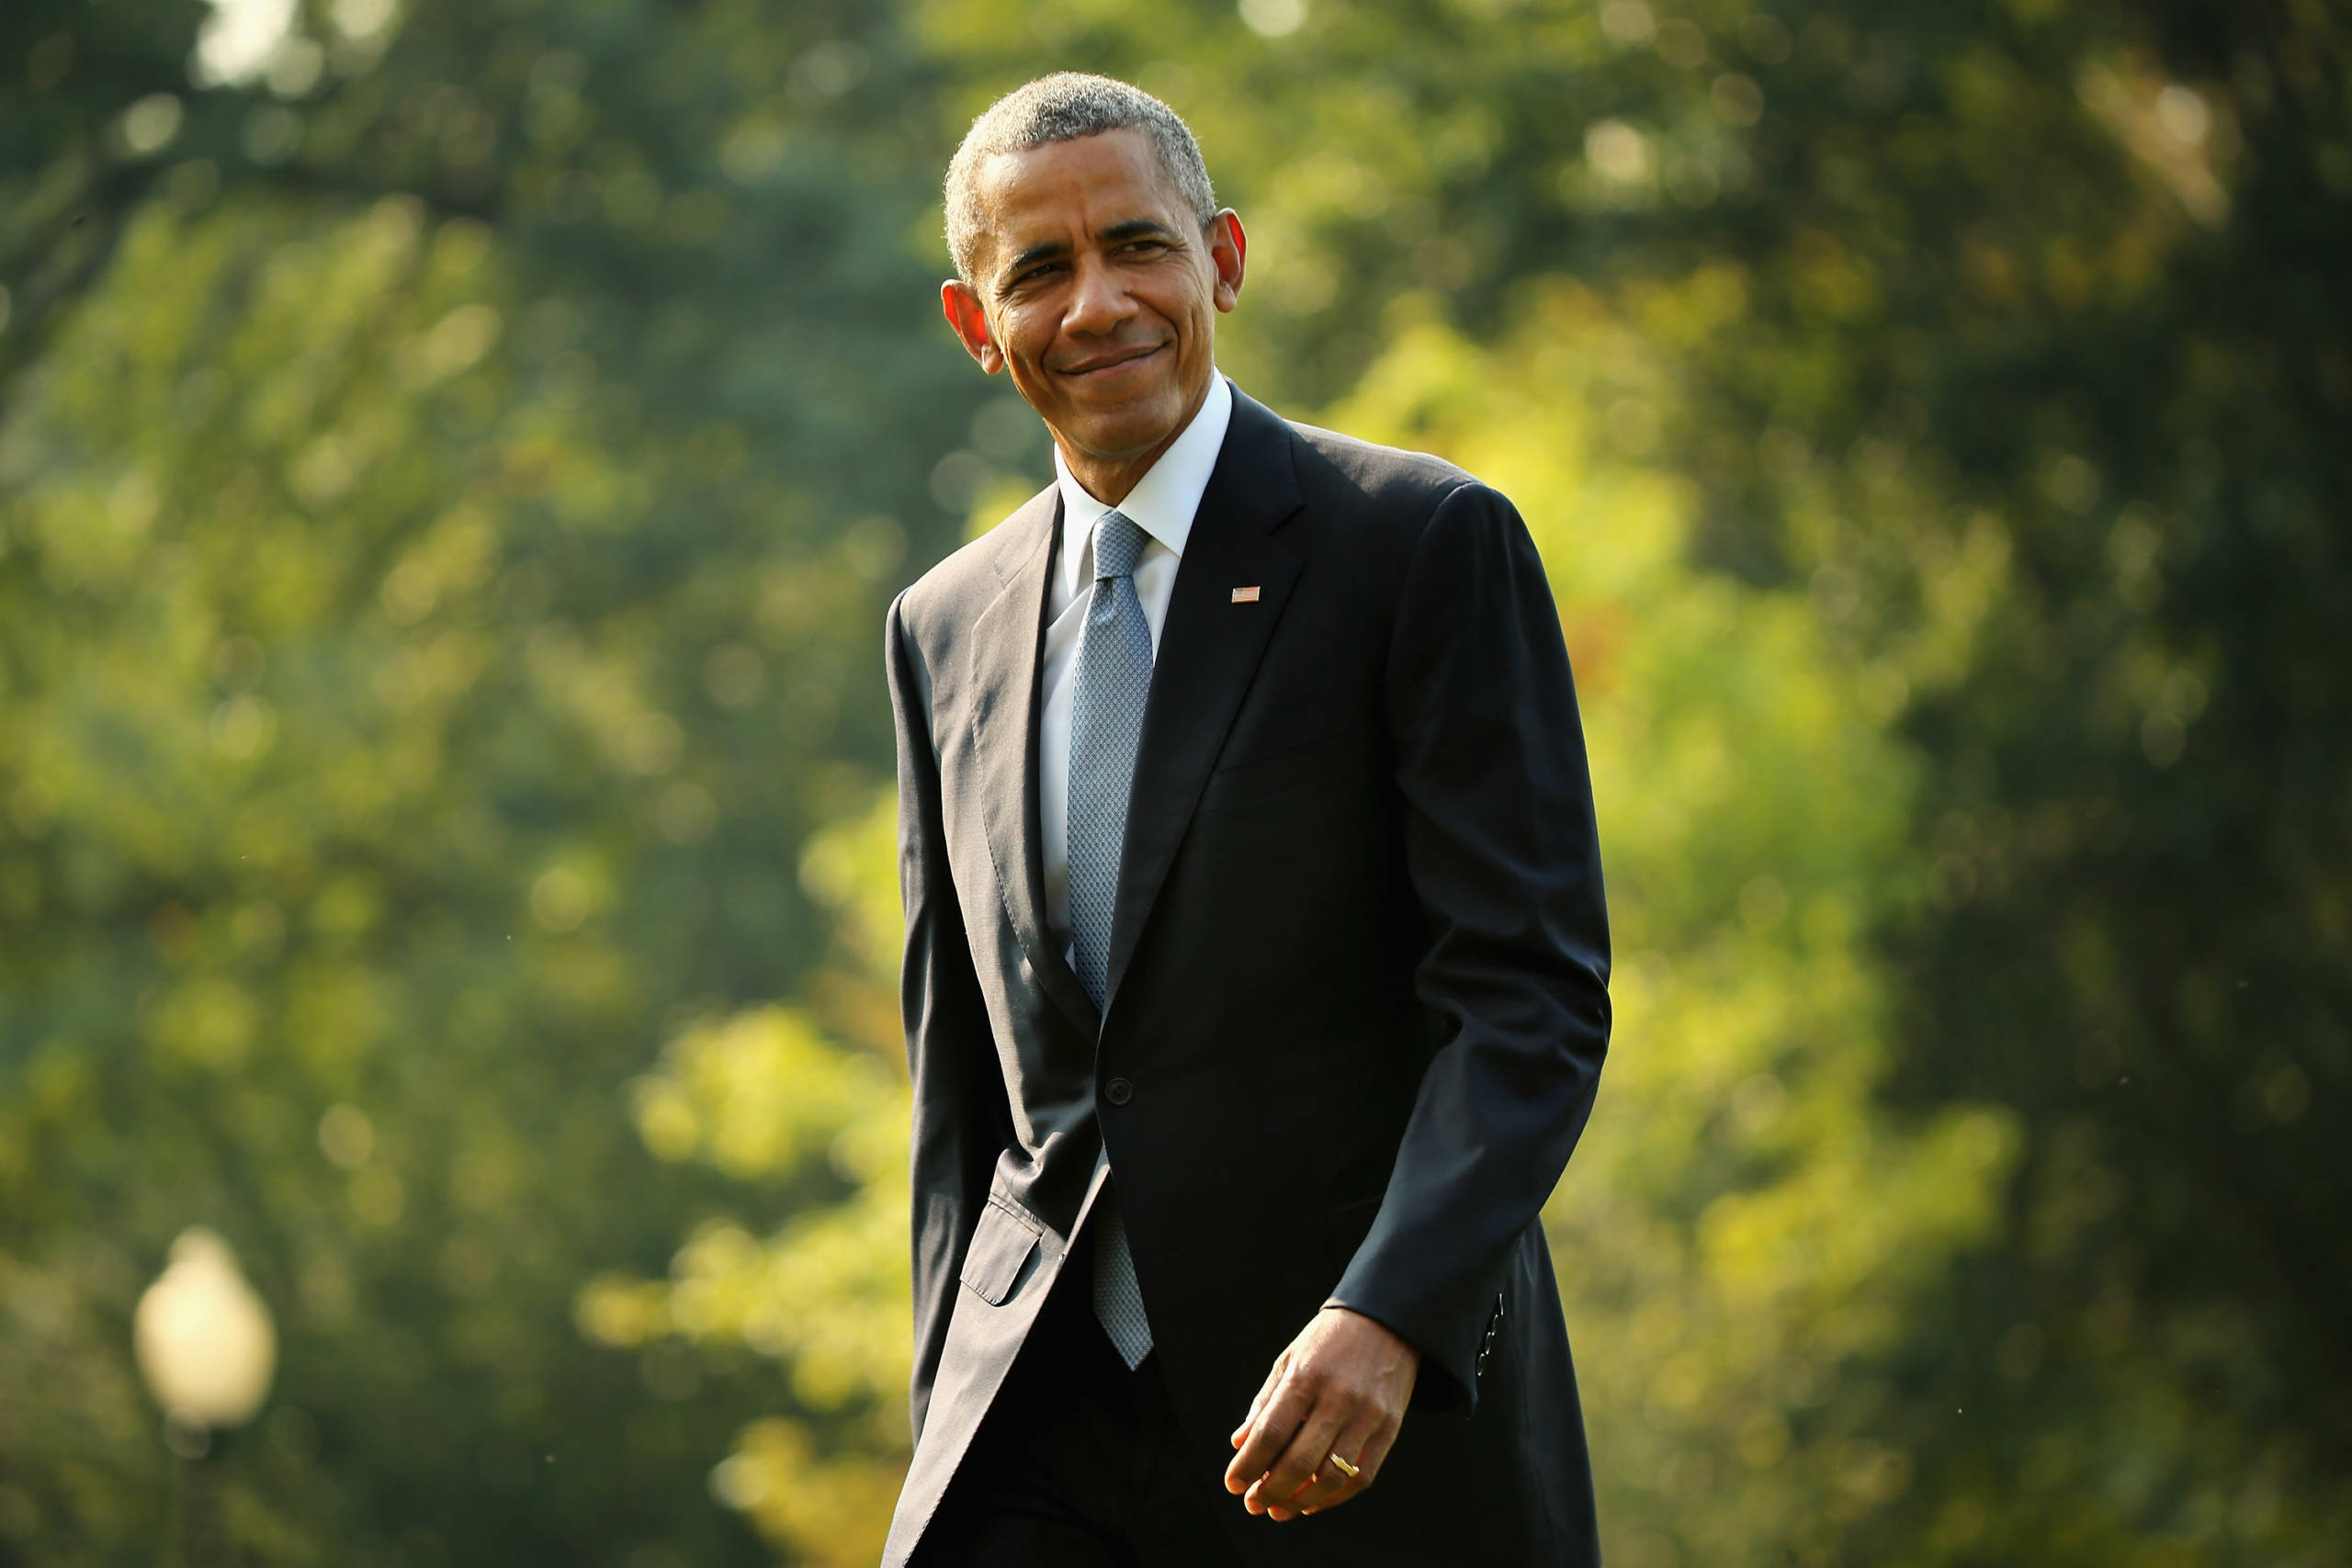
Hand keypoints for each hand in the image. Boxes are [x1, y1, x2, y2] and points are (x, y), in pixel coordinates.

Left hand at [1224, 1305, 1417, 1520]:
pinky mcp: (1390, 1428)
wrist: (1386, 1321)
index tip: (1233, 1485)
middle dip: (1270, 1491)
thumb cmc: (1328, 1342)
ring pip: (1331, 1477)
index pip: (1271, 1433)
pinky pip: (1362, 1477)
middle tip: (1253, 1504)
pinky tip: (1311, 1503)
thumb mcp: (1290, 1359)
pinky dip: (1334, 1498)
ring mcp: (1368, 1415)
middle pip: (1299, 1462)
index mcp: (1306, 1377)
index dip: (1248, 1465)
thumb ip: (1265, 1402)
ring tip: (1279, 1510)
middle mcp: (1338, 1398)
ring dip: (1300, 1502)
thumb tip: (1240, 1444)